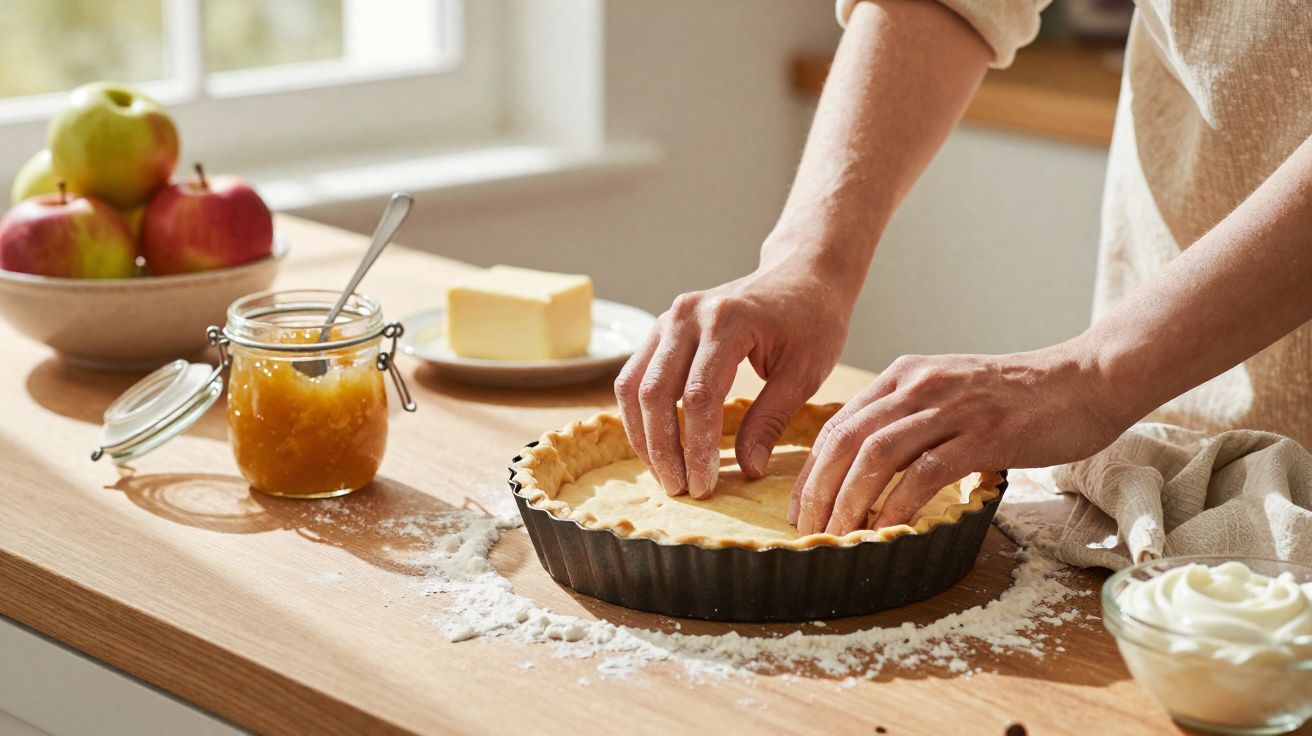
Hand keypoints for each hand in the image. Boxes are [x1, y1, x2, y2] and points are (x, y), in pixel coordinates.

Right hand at [614, 254, 856, 497]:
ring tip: (665, 474)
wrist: (802, 274)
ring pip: (633, 386)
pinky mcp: (661, 329)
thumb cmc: (812, 321)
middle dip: (664, 449)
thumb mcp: (805, 372)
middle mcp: (687, 315)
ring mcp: (669, 319)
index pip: (699, 396)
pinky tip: (657, 446)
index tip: (705, 485)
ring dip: (643, 436)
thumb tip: (747, 469)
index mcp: (728, 321)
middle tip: (681, 489)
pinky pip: (634, 376)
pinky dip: (640, 415)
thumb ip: (770, 420)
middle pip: (655, 393)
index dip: (697, 447)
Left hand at [788, 345, 1123, 534]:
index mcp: (905, 376)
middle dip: (818, 490)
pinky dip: (898, 504)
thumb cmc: (1018, 397)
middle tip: (808, 531)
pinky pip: (926, 472)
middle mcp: (920, 386)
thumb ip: (911, 420)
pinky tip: (886, 529)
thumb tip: (870, 469)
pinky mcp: (985, 434)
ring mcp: (952, 408)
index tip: (800, 508)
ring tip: (837, 537)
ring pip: (877, 455)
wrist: (1085, 379)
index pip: (840, 424)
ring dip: (849, 501)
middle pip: (847, 440)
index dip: (812, 470)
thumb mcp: (949, 393)